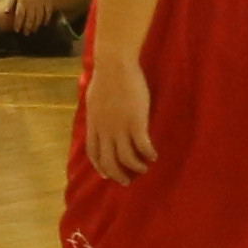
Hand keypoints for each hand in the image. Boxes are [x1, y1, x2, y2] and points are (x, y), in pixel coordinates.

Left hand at [81, 45, 156, 178]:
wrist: (115, 65)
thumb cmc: (106, 78)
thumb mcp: (93, 99)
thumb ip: (96, 114)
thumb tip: (98, 119)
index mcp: (94, 124)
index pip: (94, 153)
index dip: (100, 167)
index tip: (107, 175)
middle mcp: (105, 130)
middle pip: (109, 161)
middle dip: (118, 175)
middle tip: (128, 181)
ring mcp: (120, 127)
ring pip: (126, 158)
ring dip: (136, 167)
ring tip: (144, 168)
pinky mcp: (136, 122)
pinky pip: (142, 146)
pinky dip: (148, 155)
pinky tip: (153, 156)